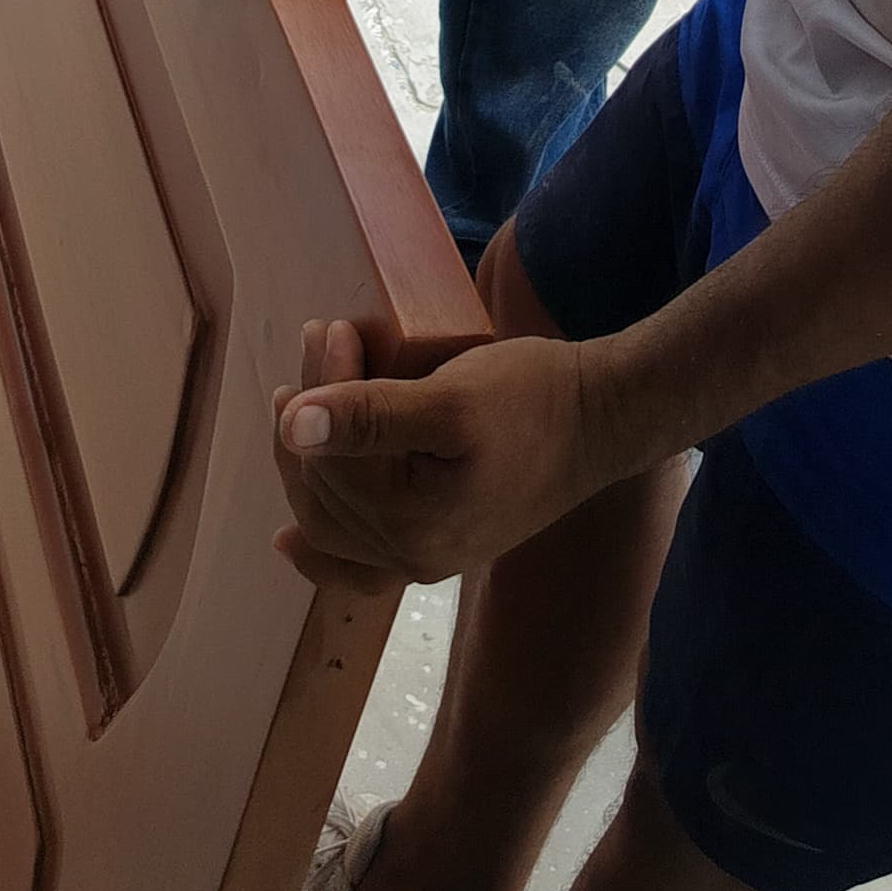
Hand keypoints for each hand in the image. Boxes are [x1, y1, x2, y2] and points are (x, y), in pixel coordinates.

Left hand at [271, 316, 609, 591]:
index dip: (320, 388)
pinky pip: (363, 562)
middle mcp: (412, 557)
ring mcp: (425, 558)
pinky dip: (324, 549)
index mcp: (412, 526)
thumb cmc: (534, 399)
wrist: (602, 419)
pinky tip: (289, 539)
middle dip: (311, 410)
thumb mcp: (450, 397)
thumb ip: (371, 414)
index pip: (331, 457)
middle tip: (321, 337)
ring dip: (309, 457)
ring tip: (301, 394)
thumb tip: (292, 423)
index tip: (333, 328)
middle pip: (326, 488)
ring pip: (335, 517)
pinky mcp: (439, 545)